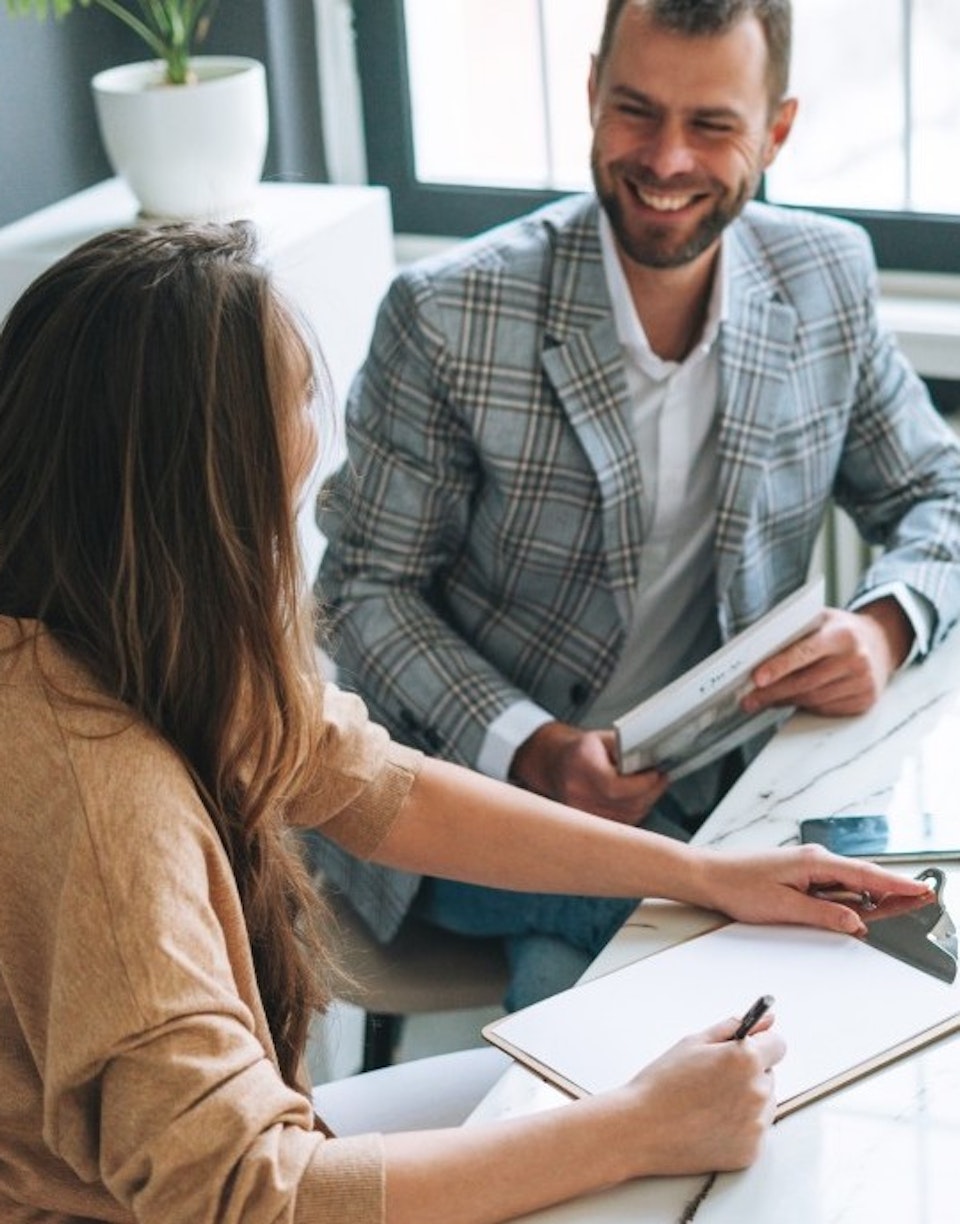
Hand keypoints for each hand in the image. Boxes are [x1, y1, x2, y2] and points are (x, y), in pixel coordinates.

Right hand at [509, 721, 668, 823]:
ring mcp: (579, 811)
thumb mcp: (603, 738)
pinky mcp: (585, 824)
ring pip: (626, 817)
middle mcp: (576, 791)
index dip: (640, 784)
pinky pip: (620, 824)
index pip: (613, 786)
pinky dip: (634, 812)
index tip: (656, 774)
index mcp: (580, 764)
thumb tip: (654, 758)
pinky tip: (637, 799)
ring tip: (651, 787)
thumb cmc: (582, 750)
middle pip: (624, 804)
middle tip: (661, 778)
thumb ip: (627, 748)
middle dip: (649, 792)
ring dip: (645, 803)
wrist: (556, 764)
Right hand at [616, 1014, 782, 1175]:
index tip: (745, 1051)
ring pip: (763, 1103)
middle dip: (747, 1073)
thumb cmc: (662, 1084)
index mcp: (745, 1060)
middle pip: (768, 1075)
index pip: (778, 1044)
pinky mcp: (750, 1152)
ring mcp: (756, 1126)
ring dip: (746, 1100)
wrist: (641, 1129)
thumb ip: (734, 1028)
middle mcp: (757, 1092)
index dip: (760, 1044)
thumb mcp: (693, 1043)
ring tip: (708, 1104)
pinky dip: (739, 1127)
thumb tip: (766, 1020)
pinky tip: (710, 1123)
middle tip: (712, 1080)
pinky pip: (754, 1130)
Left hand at [696, 844, 934, 934]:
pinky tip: (857, 907)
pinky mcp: (799, 874)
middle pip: (863, 878)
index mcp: (815, 863)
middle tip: (922, 900)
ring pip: (848, 883)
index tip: (922, 891)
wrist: (709, 876)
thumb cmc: (739, 887)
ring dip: (870, 895)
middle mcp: (815, 860)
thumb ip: (824, 915)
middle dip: (892, 890)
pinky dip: (849, 896)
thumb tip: (857, 923)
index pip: (866, 876)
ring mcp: (807, 866)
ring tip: (898, 905)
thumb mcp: (785, 908)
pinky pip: (833, 885)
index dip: (897, 885)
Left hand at [741, 599, 912, 717]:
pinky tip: (793, 701)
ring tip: (764, 700)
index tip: (757, 678)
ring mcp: (863, 683)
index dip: (779, 667)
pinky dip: (805, 707)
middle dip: (772, 693)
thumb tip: (757, 655)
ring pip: (813, 700)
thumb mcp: (821, 621)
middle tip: (749, 699)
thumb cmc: (842, 631)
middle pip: (805, 682)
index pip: (805, 652)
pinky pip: (825, 709)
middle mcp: (856, 659)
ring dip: (784, 702)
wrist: (881, 643)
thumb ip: (795, 633)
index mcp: (842, 635)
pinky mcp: (864, 701)